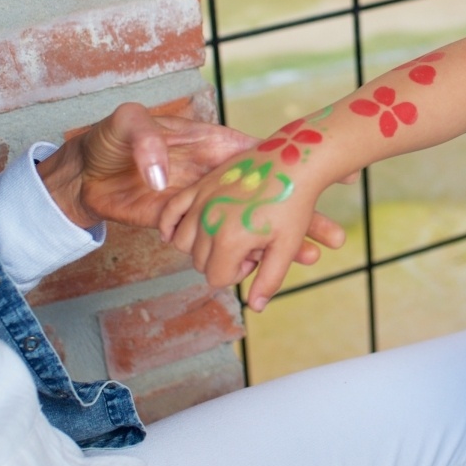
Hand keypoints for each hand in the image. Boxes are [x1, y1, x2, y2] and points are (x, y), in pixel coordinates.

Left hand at [39, 102, 344, 250]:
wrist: (83, 170)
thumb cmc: (108, 138)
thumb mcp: (126, 124)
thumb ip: (147, 143)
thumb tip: (165, 179)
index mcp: (210, 145)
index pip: (260, 156)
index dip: (293, 166)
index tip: (325, 177)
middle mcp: (217, 177)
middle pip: (267, 196)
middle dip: (302, 215)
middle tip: (333, 235)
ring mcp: (207, 204)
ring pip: (253, 225)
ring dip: (283, 242)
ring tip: (317, 255)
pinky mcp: (191, 227)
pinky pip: (225, 246)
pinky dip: (249, 258)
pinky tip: (268, 271)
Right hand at [158, 148, 328, 310]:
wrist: (295, 158)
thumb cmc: (294, 203)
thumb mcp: (286, 245)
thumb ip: (269, 280)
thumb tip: (255, 307)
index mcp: (230, 239)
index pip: (216, 277)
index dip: (238, 273)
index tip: (257, 256)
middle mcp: (209, 221)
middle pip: (199, 262)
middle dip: (222, 260)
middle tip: (248, 244)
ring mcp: (202, 201)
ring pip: (183, 241)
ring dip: (199, 245)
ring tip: (227, 234)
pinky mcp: (200, 185)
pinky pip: (172, 211)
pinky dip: (171, 224)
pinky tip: (177, 233)